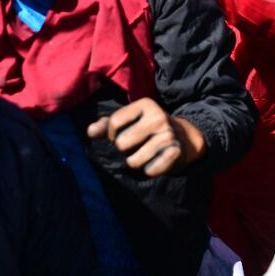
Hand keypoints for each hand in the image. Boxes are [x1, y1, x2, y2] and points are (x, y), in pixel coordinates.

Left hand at [86, 97, 205, 176]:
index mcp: (145, 105)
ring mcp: (168, 135)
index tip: (117, 136)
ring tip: (143, 154)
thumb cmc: (148, 128)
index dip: (110, 134)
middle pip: (122, 143)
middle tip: (134, 146)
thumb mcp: (130, 120)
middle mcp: (158, 117)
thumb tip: (90, 132)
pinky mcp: (175, 153)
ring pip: (133, 161)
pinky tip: (154, 161)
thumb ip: (107, 124)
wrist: (184, 137)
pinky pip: (149, 170)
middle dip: (123, 150)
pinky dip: (149, 170)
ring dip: (135, 162)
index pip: (114, 123)